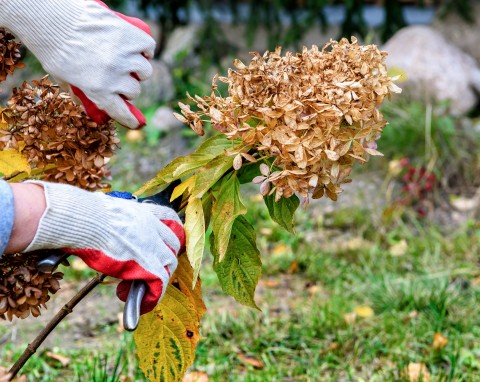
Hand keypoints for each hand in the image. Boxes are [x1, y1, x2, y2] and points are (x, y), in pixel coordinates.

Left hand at [0, 0, 154, 128]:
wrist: (53, 18)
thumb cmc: (53, 48)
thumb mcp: (63, 78)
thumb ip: (80, 94)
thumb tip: (93, 109)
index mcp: (98, 90)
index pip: (122, 112)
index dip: (130, 120)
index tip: (136, 123)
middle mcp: (115, 76)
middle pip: (134, 90)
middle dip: (128, 87)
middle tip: (120, 78)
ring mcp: (126, 56)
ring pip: (144, 70)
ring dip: (139, 69)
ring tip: (128, 61)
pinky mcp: (131, 36)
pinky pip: (149, 47)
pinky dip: (145, 49)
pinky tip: (137, 48)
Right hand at [23, 181, 184, 313]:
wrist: (85, 220)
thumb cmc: (84, 212)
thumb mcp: (103, 207)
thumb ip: (108, 214)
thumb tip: (90, 213)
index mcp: (142, 212)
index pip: (168, 217)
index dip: (168, 230)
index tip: (164, 240)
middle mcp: (153, 228)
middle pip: (172, 244)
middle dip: (163, 257)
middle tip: (144, 270)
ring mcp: (154, 247)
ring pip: (169, 265)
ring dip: (155, 277)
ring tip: (131, 288)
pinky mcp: (149, 266)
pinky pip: (159, 285)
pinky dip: (151, 296)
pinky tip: (132, 299)